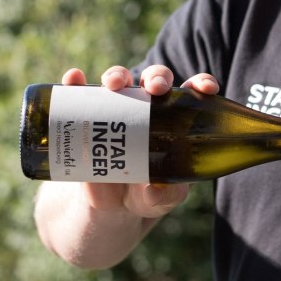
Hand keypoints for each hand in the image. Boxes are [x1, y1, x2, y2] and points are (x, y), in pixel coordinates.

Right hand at [60, 65, 219, 218]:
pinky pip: (79, 92)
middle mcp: (148, 107)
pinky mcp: (86, 116)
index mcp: (177, 119)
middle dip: (157, 77)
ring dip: (117, 74)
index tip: (206, 89)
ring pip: (119, 79)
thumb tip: (151, 187)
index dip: (202, 83)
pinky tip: (74, 79)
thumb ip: (164, 195)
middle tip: (156, 88)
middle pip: (155, 79)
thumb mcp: (162, 199)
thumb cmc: (148, 194)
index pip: (193, 93)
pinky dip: (75, 82)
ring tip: (114, 84)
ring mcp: (116, 108)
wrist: (109, 207)